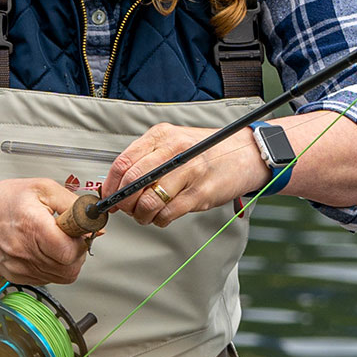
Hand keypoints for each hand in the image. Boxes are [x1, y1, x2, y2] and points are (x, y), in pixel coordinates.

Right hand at [0, 178, 99, 287]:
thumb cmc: (1, 200)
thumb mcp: (42, 188)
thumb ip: (74, 204)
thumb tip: (95, 223)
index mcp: (33, 228)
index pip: (70, 252)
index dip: (81, 241)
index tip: (78, 231)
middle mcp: (25, 253)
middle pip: (70, 268)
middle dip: (77, 252)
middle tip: (69, 237)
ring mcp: (19, 268)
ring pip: (62, 277)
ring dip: (66, 261)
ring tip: (55, 241)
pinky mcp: (16, 276)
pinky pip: (47, 279)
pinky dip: (52, 266)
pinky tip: (43, 249)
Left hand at [109, 122, 273, 228]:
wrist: (247, 154)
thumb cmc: (209, 151)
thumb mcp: (176, 142)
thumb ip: (148, 158)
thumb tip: (118, 184)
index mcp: (163, 136)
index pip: (124, 162)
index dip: (111, 185)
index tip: (109, 197)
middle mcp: (175, 150)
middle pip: (132, 183)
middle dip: (123, 203)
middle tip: (125, 210)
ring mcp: (189, 172)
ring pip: (148, 202)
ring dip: (141, 215)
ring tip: (146, 215)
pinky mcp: (201, 192)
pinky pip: (168, 213)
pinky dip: (160, 220)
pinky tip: (164, 216)